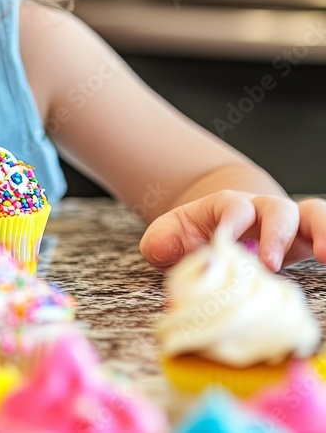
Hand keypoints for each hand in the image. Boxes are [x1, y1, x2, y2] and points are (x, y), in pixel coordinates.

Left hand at [140, 191, 325, 270]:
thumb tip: (164, 250)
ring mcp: (286, 225)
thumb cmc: (190, 236)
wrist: (212, 231)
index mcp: (226, 206)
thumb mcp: (168, 235)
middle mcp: (261, 210)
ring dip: (322, 231)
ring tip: (324, 255)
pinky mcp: (302, 241)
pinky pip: (323, 232)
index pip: (235, 207)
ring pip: (312, 214)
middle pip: (278, 209)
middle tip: (269, 264)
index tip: (228, 244)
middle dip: (275, 234)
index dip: (233, 222)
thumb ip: (160, 241)